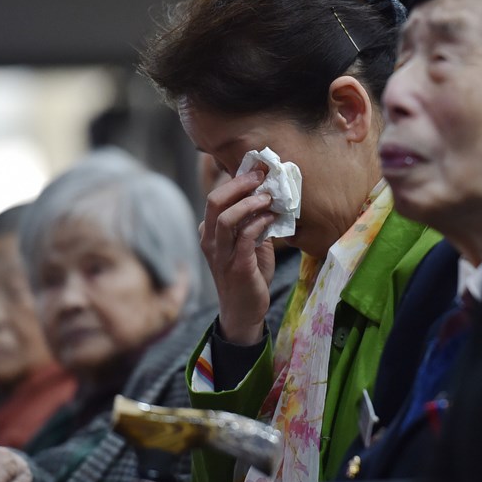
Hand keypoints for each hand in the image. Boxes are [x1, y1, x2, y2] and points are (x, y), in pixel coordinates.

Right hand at [200, 168, 277, 344]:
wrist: (245, 312)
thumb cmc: (248, 275)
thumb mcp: (250, 244)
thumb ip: (253, 223)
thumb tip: (269, 196)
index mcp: (210, 232)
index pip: (216, 197)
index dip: (235, 180)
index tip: (257, 170)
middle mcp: (210, 241)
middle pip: (214, 201)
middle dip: (239, 184)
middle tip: (260, 176)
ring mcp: (220, 254)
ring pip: (225, 218)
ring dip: (249, 203)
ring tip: (268, 197)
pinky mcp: (236, 266)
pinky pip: (244, 237)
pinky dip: (258, 223)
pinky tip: (271, 218)